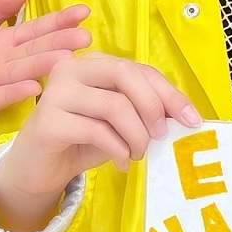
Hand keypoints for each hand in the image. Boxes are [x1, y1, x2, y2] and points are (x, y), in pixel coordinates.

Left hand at [0, 0, 92, 142]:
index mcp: (3, 44)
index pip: (35, 29)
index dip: (58, 21)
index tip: (83, 12)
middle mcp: (3, 64)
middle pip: (34, 51)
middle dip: (59, 43)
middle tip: (85, 38)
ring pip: (20, 72)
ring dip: (42, 66)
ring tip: (65, 60)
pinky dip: (13, 92)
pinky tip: (32, 88)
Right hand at [0, 53, 200, 231]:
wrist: (39, 168)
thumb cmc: (83, 140)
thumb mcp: (120, 122)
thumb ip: (144, 110)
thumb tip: (184, 115)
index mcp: (94, 63)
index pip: (140, 69)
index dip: (169, 93)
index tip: (192, 119)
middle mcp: (71, 69)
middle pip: (125, 74)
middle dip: (152, 107)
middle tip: (161, 136)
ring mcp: (55, 92)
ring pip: (114, 105)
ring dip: (136, 135)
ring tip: (137, 153)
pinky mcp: (47, 120)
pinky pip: (96, 131)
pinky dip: (118, 149)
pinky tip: (122, 162)